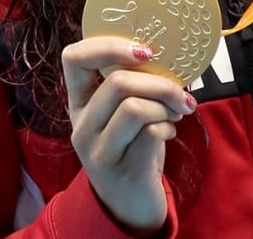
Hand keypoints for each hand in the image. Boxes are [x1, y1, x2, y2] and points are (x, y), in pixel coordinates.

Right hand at [62, 36, 196, 234]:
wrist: (131, 206)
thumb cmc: (133, 147)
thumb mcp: (122, 112)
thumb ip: (132, 83)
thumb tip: (164, 51)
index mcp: (80, 102)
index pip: (73, 57)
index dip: (109, 46)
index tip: (145, 52)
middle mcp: (82, 125)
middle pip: (117, 82)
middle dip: (160, 82)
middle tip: (178, 94)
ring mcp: (98, 151)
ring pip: (135, 107)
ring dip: (165, 105)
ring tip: (175, 114)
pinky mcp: (122, 171)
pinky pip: (150, 133)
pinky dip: (168, 127)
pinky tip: (169, 133)